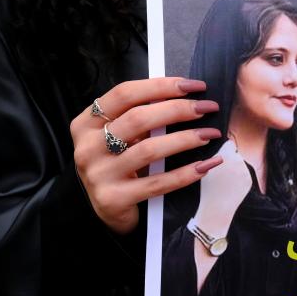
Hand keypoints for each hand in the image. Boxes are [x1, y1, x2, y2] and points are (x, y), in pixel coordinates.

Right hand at [70, 77, 222, 233]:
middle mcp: (88, 147)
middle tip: (207, 108)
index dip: (161, 85)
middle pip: (138, 118)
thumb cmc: (118, 164)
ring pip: (150, 150)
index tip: (194, 86)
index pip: (125, 94)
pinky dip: (185, 173)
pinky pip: (158, 183)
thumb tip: (184, 96)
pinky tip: (205, 165)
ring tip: (210, 134)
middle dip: (179, 109)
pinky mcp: (114, 199)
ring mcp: (99, 174)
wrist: (105, 209)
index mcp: (86, 123)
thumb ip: (140, 117)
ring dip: (186, 139)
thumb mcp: (119, 136)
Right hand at [194, 140, 252, 235]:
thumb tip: (224, 146)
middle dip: (230, 159)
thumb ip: (215, 155)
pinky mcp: (250, 179)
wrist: (217, 208)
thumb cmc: (208, 188)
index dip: (224, 150)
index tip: (221, 156)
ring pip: (241, 163)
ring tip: (225, 180)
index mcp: (226, 155)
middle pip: (235, 153)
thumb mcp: (204, 167)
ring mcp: (245, 170)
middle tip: (221, 171)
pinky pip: (245, 173)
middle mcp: (238, 160)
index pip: (229, 143)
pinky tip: (232, 185)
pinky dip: (240, 177)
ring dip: (235, 168)